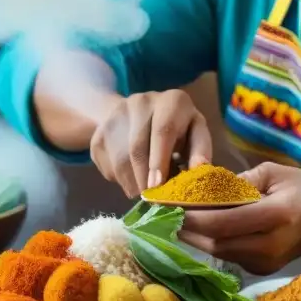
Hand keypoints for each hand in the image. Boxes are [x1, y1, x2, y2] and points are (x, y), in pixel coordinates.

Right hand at [89, 89, 211, 197]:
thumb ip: (199, 151)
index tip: (157, 186)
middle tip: (150, 198)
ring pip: (118, 158)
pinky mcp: (100, 131)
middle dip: (143, 178)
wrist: (143, 114)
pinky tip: (131, 178)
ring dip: (130, 182)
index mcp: (172, 101)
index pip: (162, 130)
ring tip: (142, 192)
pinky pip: (105, 164)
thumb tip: (199, 168)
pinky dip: (118, 179)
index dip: (159, 160)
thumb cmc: (180, 129)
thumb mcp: (196, 134)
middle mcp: (141, 101)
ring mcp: (116, 115)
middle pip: (136, 146)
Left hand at [179, 162, 300, 275]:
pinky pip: (228, 256)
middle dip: (188, 230)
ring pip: (218, 253)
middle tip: (165, 214)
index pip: (224, 222)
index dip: (194, 217)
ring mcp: (264, 262)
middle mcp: (269, 245)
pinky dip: (211, 242)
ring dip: (195, 238)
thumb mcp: (275, 173)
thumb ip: (241, 180)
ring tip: (176, 220)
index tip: (171, 205)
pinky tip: (198, 230)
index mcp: (276, 215)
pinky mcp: (260, 270)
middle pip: (216, 243)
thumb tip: (207, 188)